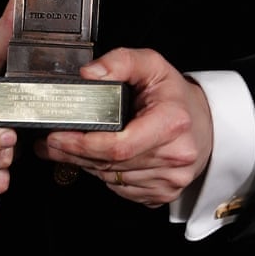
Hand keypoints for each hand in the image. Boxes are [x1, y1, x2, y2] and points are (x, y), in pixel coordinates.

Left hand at [35, 47, 213, 206]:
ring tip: (66, 149)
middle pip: (110, 164)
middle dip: (73, 154)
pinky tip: (96, 160)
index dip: (83, 144)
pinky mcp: (163, 193)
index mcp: (171, 123)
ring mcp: (170, 179)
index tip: (58, 136)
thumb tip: (89, 74)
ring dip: (85, 166)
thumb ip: (120, 62)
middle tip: (49, 143)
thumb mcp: (151, 64)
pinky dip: (104, 175)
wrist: (205, 124)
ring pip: (111, 179)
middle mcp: (174, 155)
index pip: (119, 146)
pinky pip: (121, 189)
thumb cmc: (174, 96)